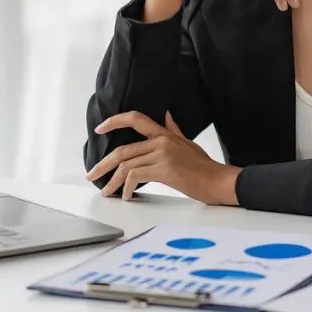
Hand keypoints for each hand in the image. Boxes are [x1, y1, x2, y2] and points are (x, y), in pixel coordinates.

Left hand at [85, 111, 241, 204]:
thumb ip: (174, 129)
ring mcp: (162, 155)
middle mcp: (161, 141)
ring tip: (106, 192)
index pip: (135, 119)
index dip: (114, 122)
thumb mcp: (188, 143)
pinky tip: (126, 196)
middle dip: (103, 164)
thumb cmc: (205, 166)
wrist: (219, 181)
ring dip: (112, 181)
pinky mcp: (164, 170)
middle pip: (123, 150)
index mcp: (165, 134)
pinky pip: (135, 177)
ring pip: (126, 165)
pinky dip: (127, 188)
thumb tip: (166, 115)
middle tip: (92, 174)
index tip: (99, 129)